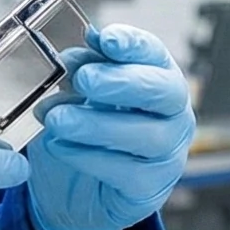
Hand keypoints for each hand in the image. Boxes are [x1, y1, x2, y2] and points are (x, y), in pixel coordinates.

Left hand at [25, 25, 194, 229]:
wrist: (68, 190)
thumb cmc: (80, 132)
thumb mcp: (74, 95)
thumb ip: (79, 71)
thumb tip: (73, 57)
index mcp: (157, 79)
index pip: (155, 54)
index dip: (134, 45)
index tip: (106, 39)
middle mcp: (173, 115)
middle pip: (165, 91)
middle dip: (124, 82)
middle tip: (84, 79)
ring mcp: (167, 155)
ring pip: (147, 135)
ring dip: (97, 124)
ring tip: (57, 119)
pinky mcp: (149, 189)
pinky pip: (126, 172)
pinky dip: (88, 157)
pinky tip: (58, 146)